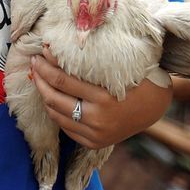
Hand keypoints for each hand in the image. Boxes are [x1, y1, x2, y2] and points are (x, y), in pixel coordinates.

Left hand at [30, 52, 172, 150]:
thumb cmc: (136, 79)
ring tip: (40, 79)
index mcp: (104, 98)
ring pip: (56, 114)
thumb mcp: (117, 67)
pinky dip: (56, 111)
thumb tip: (56, 47)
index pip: (63, 81)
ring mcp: (95, 134)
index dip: (47, 65)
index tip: (40, 52)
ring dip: (44, 95)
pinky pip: (65, 127)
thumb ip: (90, 61)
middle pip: (54, 98)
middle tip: (35, 63)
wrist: (154, 107)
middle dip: (40, 78)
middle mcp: (97, 119)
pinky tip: (53, 98)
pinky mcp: (93, 143)